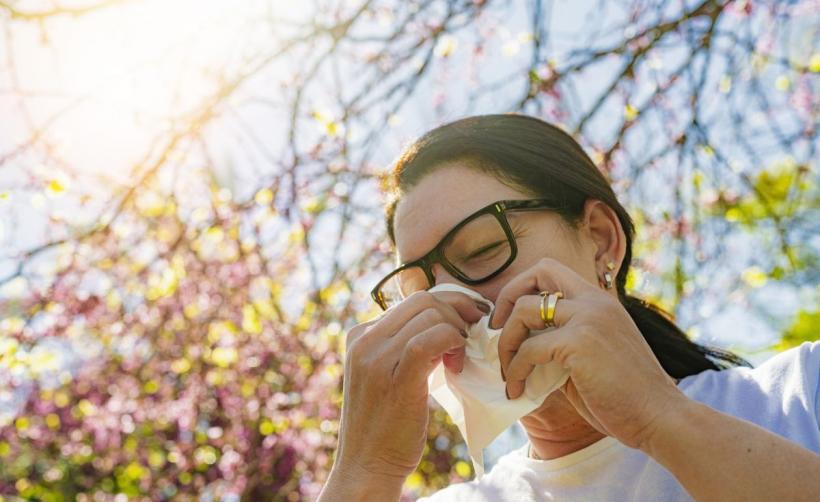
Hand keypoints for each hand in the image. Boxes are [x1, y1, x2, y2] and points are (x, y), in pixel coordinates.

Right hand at [333, 291, 484, 480]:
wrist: (367, 465)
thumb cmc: (385, 423)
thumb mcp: (386, 374)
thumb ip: (403, 346)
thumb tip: (443, 322)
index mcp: (360, 335)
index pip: (412, 300)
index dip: (447, 306)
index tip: (467, 322)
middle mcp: (363, 340)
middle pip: (423, 300)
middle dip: (457, 312)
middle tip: (471, 336)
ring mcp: (375, 357)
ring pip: (430, 315)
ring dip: (457, 331)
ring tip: (459, 359)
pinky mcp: (395, 377)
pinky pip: (431, 339)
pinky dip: (453, 342)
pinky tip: (456, 364)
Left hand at [490, 257, 685, 448]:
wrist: (659, 417)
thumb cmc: (625, 396)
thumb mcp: (590, 357)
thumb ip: (560, 343)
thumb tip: (521, 348)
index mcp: (599, 301)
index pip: (551, 270)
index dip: (522, 288)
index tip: (508, 321)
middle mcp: (594, 301)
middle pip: (537, 271)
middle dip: (507, 299)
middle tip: (496, 333)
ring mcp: (588, 318)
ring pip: (524, 310)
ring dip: (505, 342)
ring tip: (507, 371)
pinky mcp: (580, 342)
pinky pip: (529, 348)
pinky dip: (515, 370)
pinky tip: (518, 390)